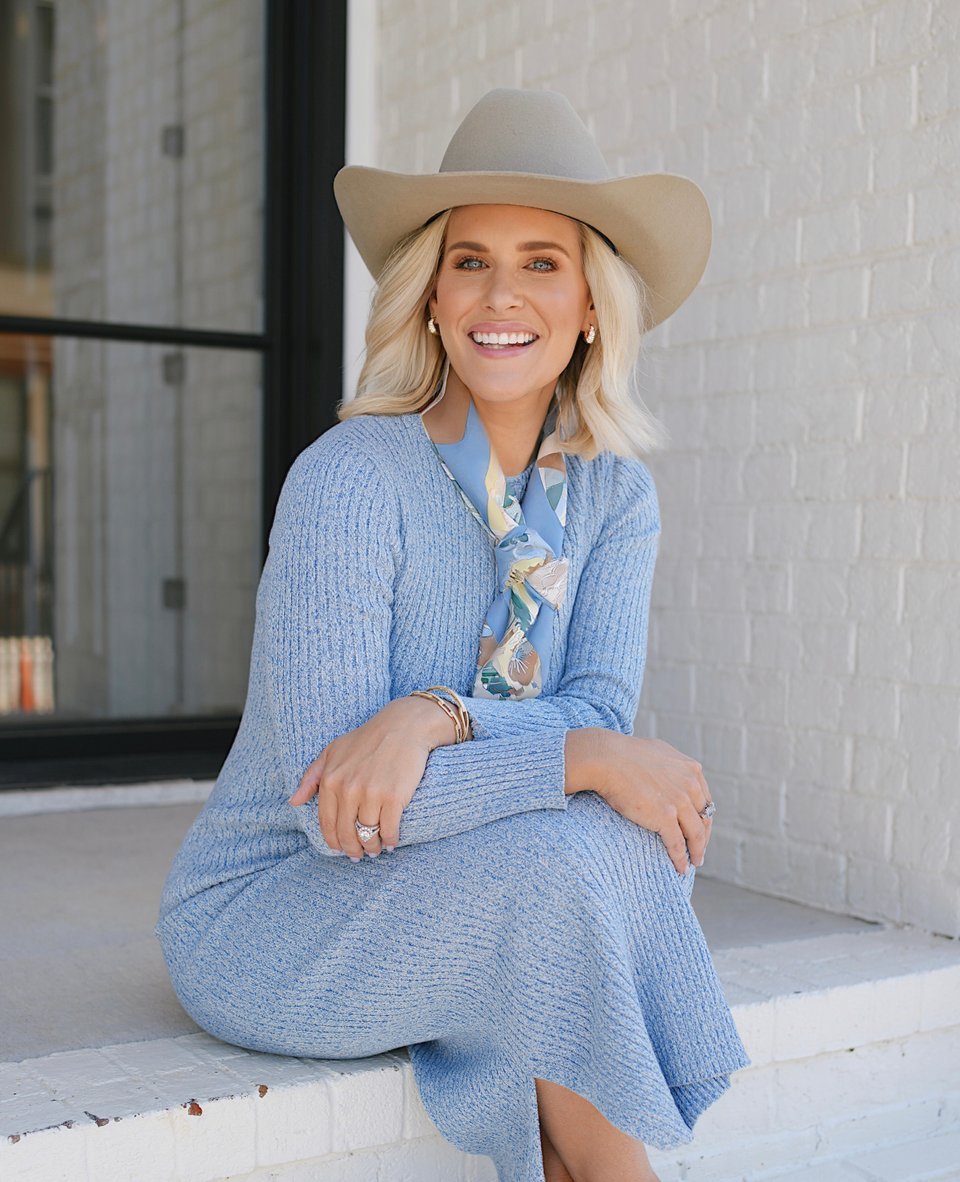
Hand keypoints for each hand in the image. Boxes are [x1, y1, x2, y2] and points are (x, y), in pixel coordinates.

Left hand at [287, 696, 457, 859]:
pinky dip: (391, 840)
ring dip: (372, 847)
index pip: (327, 822)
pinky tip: (392, 842)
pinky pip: (389, 829)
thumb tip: (292, 802)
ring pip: (367, 834)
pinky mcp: (393, 797)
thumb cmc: (367, 739)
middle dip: (352, 849)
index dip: (333, 840)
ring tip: (376, 850)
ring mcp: (371, 794)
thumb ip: (311, 777)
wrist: (404, 726)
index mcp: (330, 780)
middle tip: (359, 855)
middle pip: (346, 833)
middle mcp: (348, 789)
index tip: (341, 848)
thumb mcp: (332, 751)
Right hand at [587, 732, 713, 873]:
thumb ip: (671, 765)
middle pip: (704, 818)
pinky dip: (680, 859)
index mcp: (691, 769)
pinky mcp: (665, 817)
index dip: (703, 817)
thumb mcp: (659, 753)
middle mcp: (690, 785)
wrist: (607, 758)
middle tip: (698, 850)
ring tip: (693, 862)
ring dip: (696, 852)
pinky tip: (680, 868)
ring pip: (696, 834)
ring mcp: (679, 802)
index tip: (699, 828)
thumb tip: (670, 772)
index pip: (705, 800)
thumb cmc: (624, 754)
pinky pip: (677, 844)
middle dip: (703, 837)